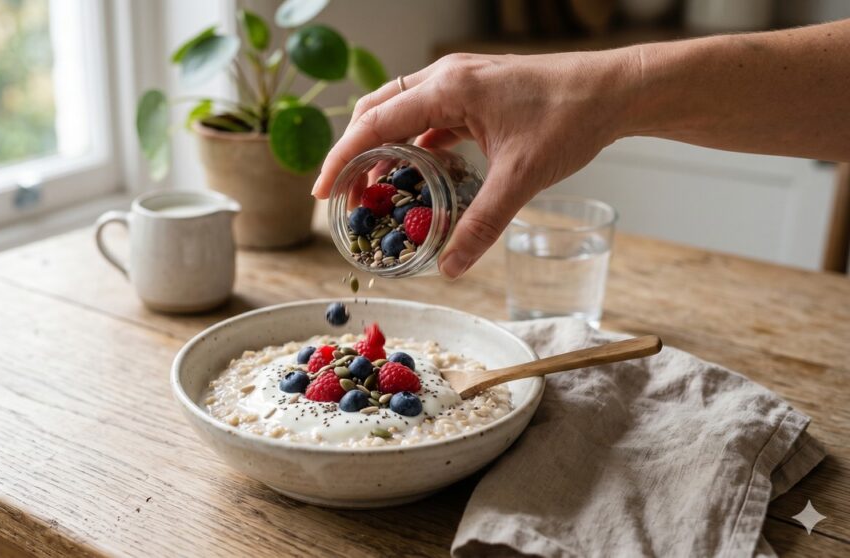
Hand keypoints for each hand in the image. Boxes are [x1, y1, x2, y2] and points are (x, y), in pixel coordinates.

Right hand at [312, 50, 635, 277]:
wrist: (614, 89)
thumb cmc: (571, 119)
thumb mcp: (520, 177)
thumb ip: (482, 224)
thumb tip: (450, 268)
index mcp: (448, 88)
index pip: (374, 123)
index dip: (342, 159)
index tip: (322, 192)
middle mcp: (445, 77)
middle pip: (376, 112)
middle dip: (353, 153)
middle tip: (341, 196)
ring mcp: (459, 82)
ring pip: (399, 112)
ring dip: (380, 148)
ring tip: (371, 190)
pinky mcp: (474, 93)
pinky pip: (426, 117)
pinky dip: (411, 145)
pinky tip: (415, 175)